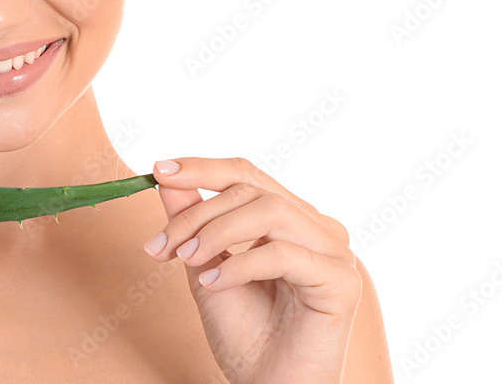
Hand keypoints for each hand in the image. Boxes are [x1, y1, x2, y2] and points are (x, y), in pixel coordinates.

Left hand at [143, 157, 361, 383]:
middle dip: (197, 214)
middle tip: (162, 245)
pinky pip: (284, 253)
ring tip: (187, 261)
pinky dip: (241, 264)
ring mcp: (334, 252)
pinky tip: (214, 284)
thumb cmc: (244, 333)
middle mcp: (317, 227)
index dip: (202, 168)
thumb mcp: (204, 266)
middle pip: (251, 190)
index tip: (159, 171)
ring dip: (217, 233)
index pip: (246, 174)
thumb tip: (166, 178)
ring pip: (269, 212)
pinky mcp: (342, 282)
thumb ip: (191, 221)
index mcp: (290, 218)